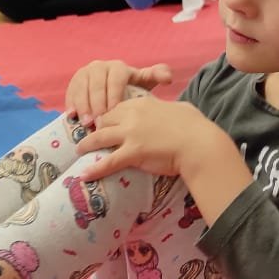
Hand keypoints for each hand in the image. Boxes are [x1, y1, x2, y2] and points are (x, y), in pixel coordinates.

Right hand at [65, 59, 171, 124]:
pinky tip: (73, 117)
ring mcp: (85, 73)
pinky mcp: (74, 82)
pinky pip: (70, 92)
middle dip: (96, 104)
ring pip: (82, 88)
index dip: (113, 95)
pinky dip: (71, 104)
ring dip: (83, 106)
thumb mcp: (144, 84)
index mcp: (118, 67)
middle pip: (96, 84)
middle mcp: (100, 66)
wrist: (114, 91)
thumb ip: (156, 77)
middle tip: (98, 122)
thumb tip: (168, 78)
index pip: (115, 79)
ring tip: (86, 123)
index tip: (113, 112)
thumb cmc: (131, 91)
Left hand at [75, 95, 216, 181]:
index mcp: (143, 103)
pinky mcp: (133, 152)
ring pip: (100, 137)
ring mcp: (131, 133)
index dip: (109, 114)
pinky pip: (108, 161)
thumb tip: (172, 111)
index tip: (104, 122)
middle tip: (89, 136)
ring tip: (79, 150)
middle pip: (105, 118)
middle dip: (95, 127)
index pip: (118, 105)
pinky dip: (94, 169)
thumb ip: (168, 109)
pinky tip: (84, 176)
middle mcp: (133, 115)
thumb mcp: (180, 109)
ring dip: (87, 144)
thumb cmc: (196, 127)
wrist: (199, 144)